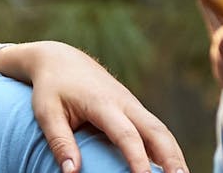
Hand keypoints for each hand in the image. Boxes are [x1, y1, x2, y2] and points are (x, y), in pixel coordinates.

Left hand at [0, 41, 185, 172]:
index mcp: (103, 103)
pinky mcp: (135, 110)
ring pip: (162, 131)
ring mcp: (133, 105)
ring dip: (175, 155)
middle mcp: (125, 103)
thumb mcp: (47, 113)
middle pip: (158, 131)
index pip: (127, 135)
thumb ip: (60, 142)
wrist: (62, 59)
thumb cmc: (52, 88)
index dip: (138, 159)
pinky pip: (156, 130)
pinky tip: (172, 168)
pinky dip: (168, 149)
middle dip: (172, 157)